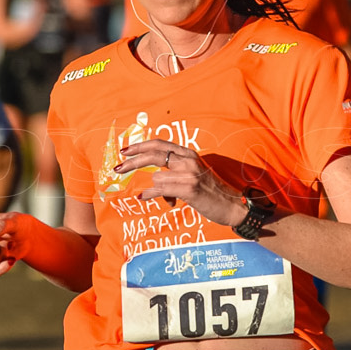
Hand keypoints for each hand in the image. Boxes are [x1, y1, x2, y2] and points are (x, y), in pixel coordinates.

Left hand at [114, 139, 246, 226]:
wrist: (232, 205)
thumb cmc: (211, 193)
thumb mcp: (193, 176)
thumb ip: (174, 174)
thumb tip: (153, 184)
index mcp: (189, 154)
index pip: (160, 144)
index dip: (141, 145)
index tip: (125, 150)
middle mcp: (189, 160)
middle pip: (154, 154)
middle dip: (133, 161)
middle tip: (117, 167)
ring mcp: (189, 174)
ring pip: (156, 177)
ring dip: (154, 190)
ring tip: (163, 198)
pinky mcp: (189, 188)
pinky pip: (160, 189)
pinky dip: (150, 195)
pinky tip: (144, 198)